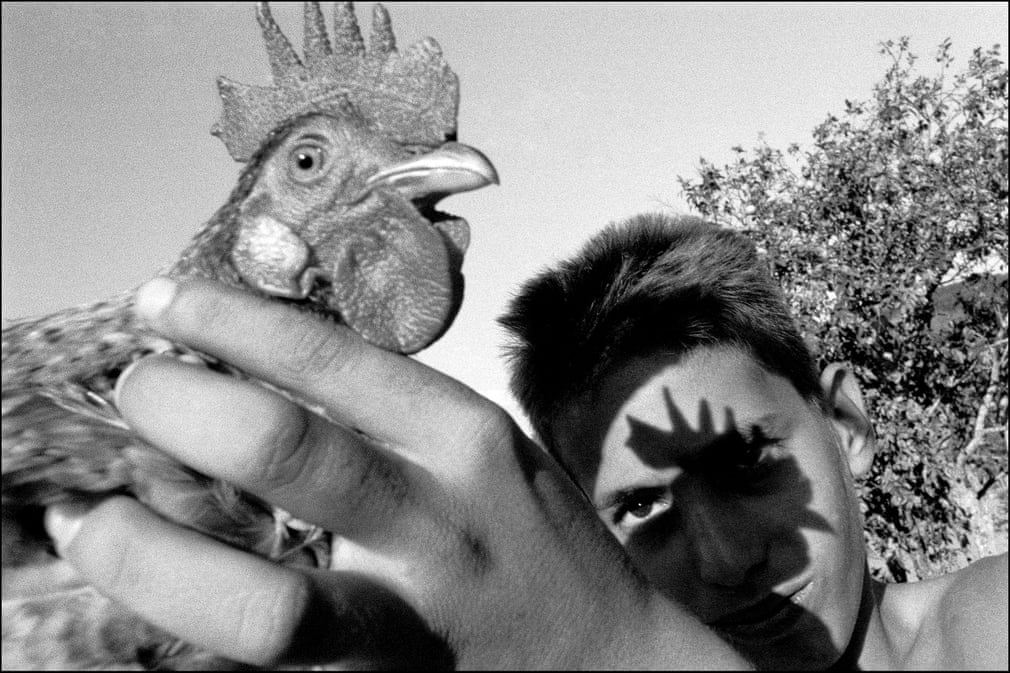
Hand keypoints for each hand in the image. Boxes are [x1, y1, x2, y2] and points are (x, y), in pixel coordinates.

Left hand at [46, 277, 745, 668]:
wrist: (608, 667)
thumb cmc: (536, 544)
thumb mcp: (482, 451)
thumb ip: (385, 416)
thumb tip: (250, 370)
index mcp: (466, 439)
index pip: (329, 358)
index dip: (228, 320)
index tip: (162, 302)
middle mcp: (437, 528)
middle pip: (281, 451)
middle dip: (178, 407)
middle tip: (135, 391)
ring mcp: (405, 629)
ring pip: (254, 607)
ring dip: (143, 555)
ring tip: (92, 521)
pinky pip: (254, 663)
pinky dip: (179, 623)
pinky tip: (146, 590)